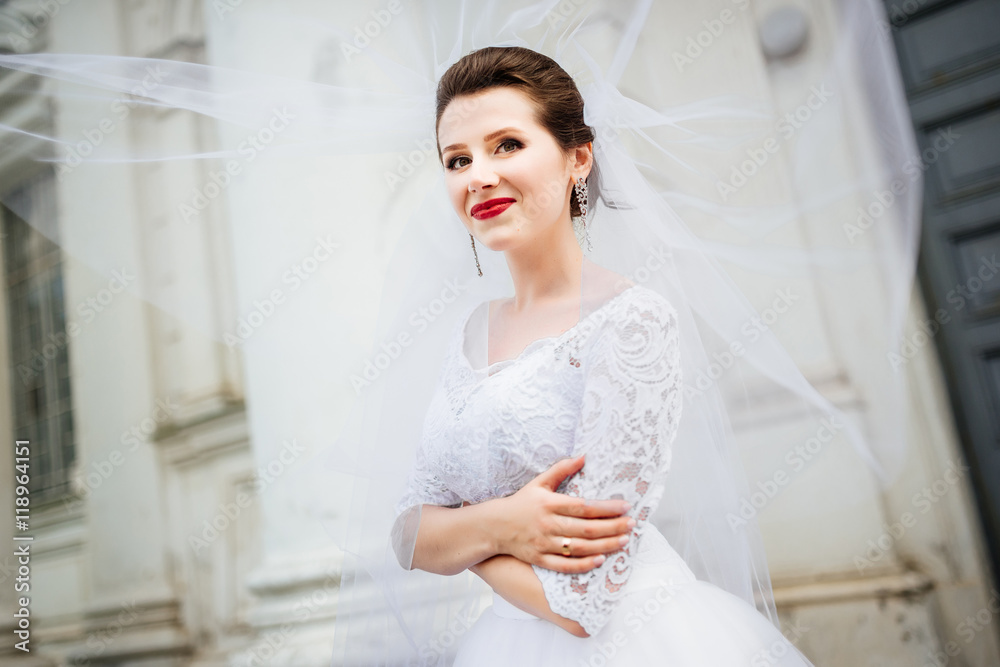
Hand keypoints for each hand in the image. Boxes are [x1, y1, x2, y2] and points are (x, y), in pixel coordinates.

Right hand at [494, 454, 634, 573]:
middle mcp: (548, 525)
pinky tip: (600, 560)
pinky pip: (565, 566)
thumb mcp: (539, 482)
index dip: (606, 508)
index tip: (625, 507)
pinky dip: (583, 565)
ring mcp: (544, 544)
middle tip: (632, 524)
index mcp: (550, 504)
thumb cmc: (521, 503)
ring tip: (624, 541)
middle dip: (613, 527)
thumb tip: (584, 456)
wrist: (493, 526)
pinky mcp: (540, 559)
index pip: (584, 507)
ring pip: (580, 548)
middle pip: (586, 529)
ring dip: (605, 545)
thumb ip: (562, 470)